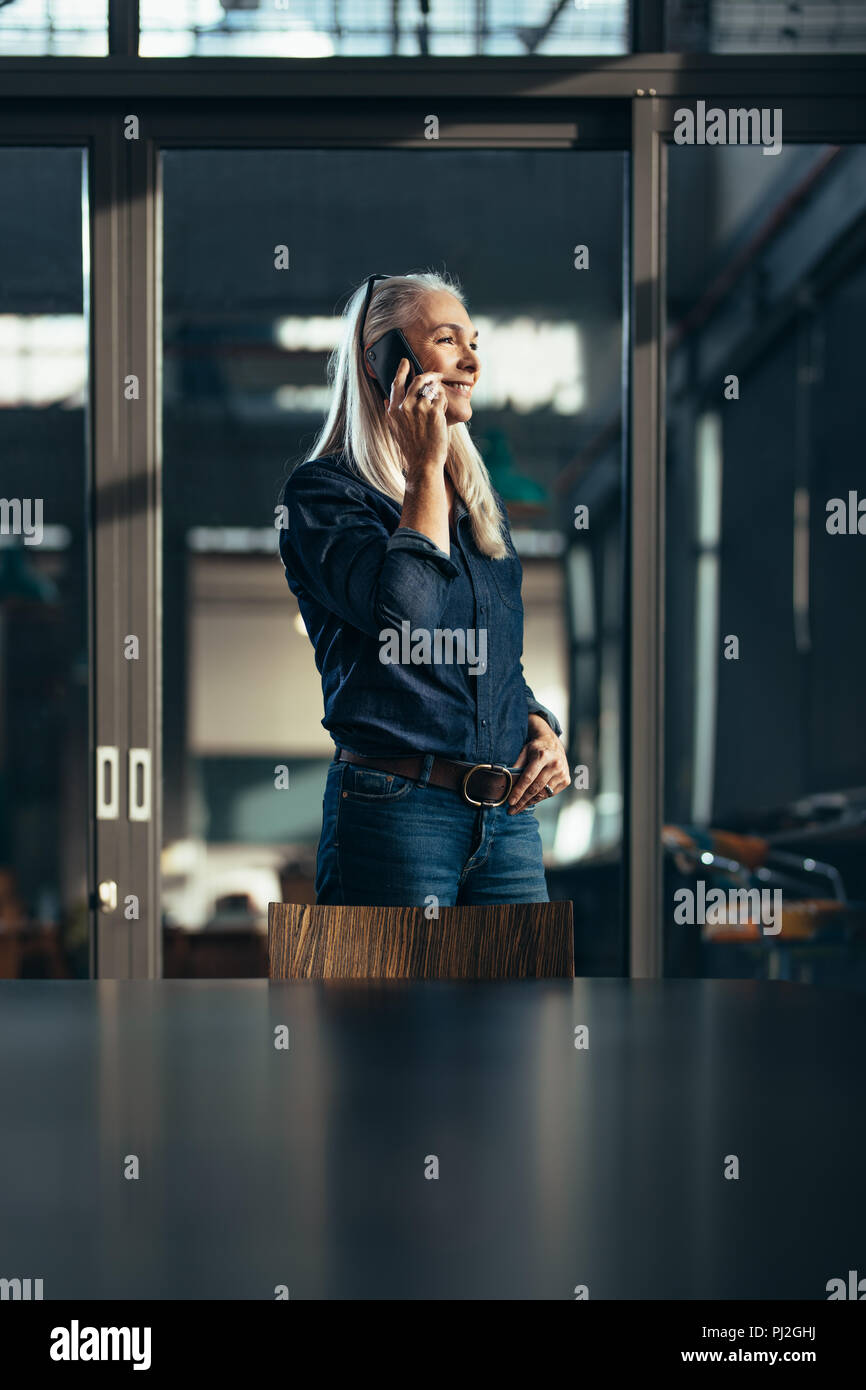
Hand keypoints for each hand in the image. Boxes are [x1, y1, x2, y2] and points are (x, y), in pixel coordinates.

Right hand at [385, 359, 448, 476]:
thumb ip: (391, 412)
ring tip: (440, 396)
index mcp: (393, 410)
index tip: (405, 362)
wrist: (423, 463)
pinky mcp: (434, 412)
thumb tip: (386, 399)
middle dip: (429, 375)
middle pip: (417, 380)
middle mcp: (405, 406)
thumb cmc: (411, 448)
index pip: (396, 383)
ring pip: (432, 388)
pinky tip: (443, 410)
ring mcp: (420, 408)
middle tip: (435, 375)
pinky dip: (443, 402)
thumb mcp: (395, 429)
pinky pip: (441, 397)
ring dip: (438, 390)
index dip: (402, 370)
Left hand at [507, 715, 569, 813]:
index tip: (510, 802)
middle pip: (536, 788)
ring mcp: (562, 773)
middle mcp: (555, 765)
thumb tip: (506, 784)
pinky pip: (550, 794)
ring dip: (529, 802)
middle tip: (511, 810)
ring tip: (518, 808)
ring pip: (543, 794)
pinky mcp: (566, 780)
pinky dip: (539, 798)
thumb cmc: (535, 749)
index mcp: (542, 756)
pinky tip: (530, 801)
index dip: (518, 791)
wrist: (553, 744)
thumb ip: (516, 766)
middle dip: (522, 801)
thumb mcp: (523, 752)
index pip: (528, 778)